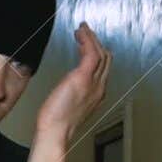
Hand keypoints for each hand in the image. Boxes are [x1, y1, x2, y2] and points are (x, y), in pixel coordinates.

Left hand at [35, 22, 110, 142]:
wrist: (56, 131)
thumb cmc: (57, 123)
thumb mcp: (70, 105)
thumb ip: (75, 94)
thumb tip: (69, 87)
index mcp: (97, 94)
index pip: (103, 68)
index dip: (97, 53)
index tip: (88, 44)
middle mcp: (100, 87)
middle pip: (105, 58)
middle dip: (96, 43)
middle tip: (86, 33)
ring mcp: (93, 82)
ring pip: (100, 53)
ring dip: (91, 38)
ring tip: (82, 30)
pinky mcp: (83, 77)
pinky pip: (91, 52)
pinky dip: (87, 39)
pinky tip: (80, 33)